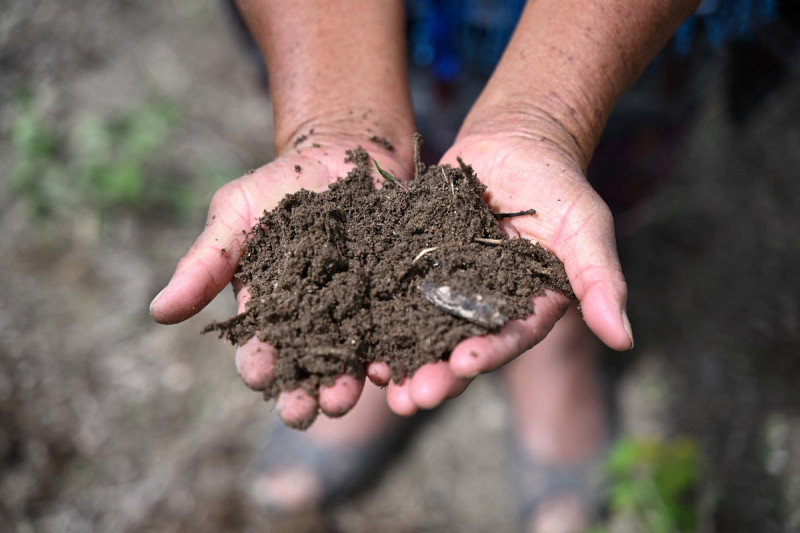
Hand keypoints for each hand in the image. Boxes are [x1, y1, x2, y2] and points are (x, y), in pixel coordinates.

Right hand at [150, 138, 409, 428]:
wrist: (346, 153)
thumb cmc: (281, 183)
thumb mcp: (237, 212)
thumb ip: (206, 262)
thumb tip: (157, 312)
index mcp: (269, 309)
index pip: (259, 347)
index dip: (258, 364)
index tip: (261, 374)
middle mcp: (312, 321)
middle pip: (305, 368)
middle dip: (302, 392)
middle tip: (303, 412)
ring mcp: (355, 313)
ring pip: (349, 361)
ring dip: (344, 385)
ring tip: (344, 399)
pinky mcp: (391, 300)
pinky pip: (393, 333)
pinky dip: (390, 354)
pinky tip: (389, 369)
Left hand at [380, 129, 632, 414]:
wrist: (515, 144)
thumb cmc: (559, 185)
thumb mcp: (586, 228)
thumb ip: (600, 280)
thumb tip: (625, 340)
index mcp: (526, 308)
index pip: (509, 339)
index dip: (488, 354)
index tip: (465, 366)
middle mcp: (484, 307)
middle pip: (459, 346)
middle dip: (436, 374)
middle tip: (411, 399)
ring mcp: (447, 287)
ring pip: (421, 327)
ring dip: (401, 356)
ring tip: (378, 379)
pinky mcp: (417, 264)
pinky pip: (394, 288)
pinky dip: (377, 308)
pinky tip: (358, 326)